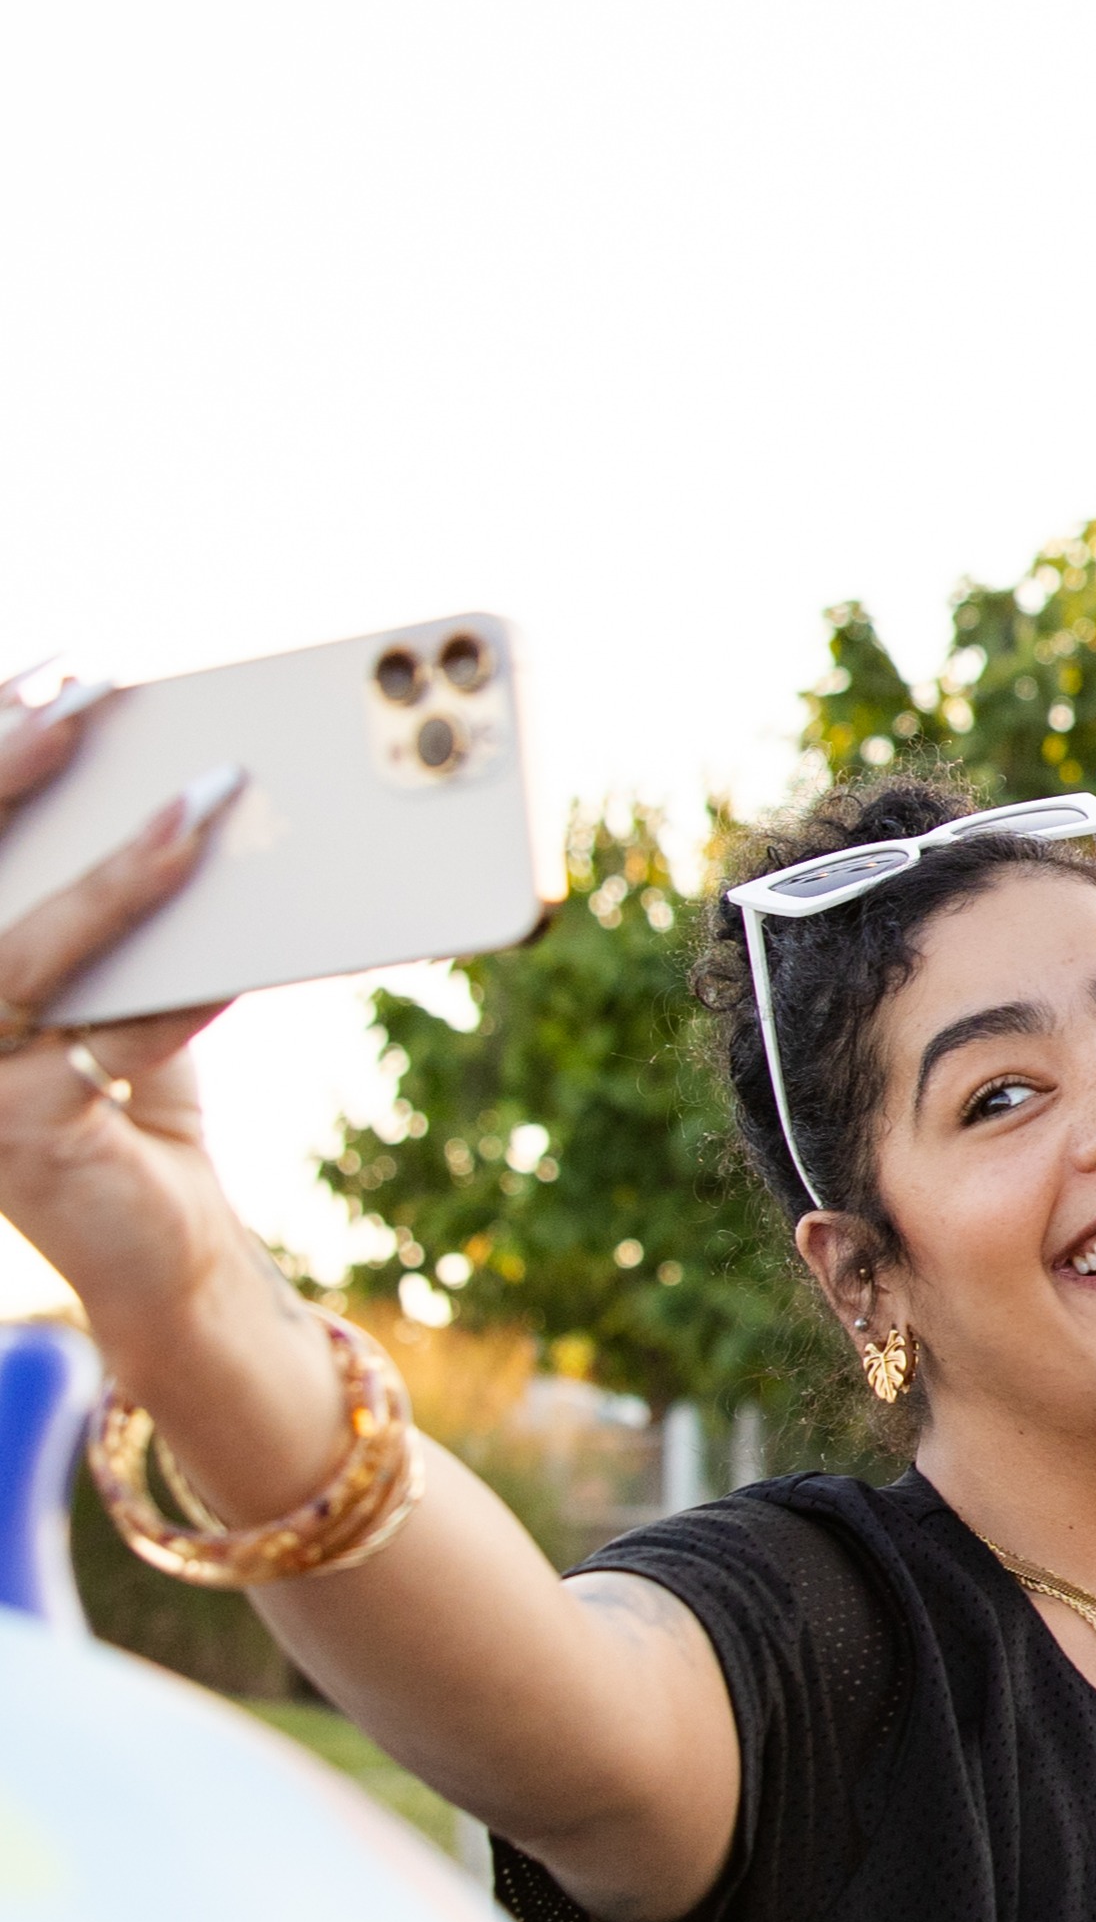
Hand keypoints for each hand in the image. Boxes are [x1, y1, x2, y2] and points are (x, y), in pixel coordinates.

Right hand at [0, 684, 249, 1332]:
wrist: (158, 1255)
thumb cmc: (130, 1107)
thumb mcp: (114, 993)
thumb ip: (122, 914)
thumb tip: (196, 791)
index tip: (51, 666)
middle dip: (18, 770)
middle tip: (98, 693)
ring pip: (26, 951)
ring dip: (119, 875)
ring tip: (205, 802)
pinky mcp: (24, 1134)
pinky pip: (111, 1041)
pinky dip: (182, 991)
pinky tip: (246, 947)